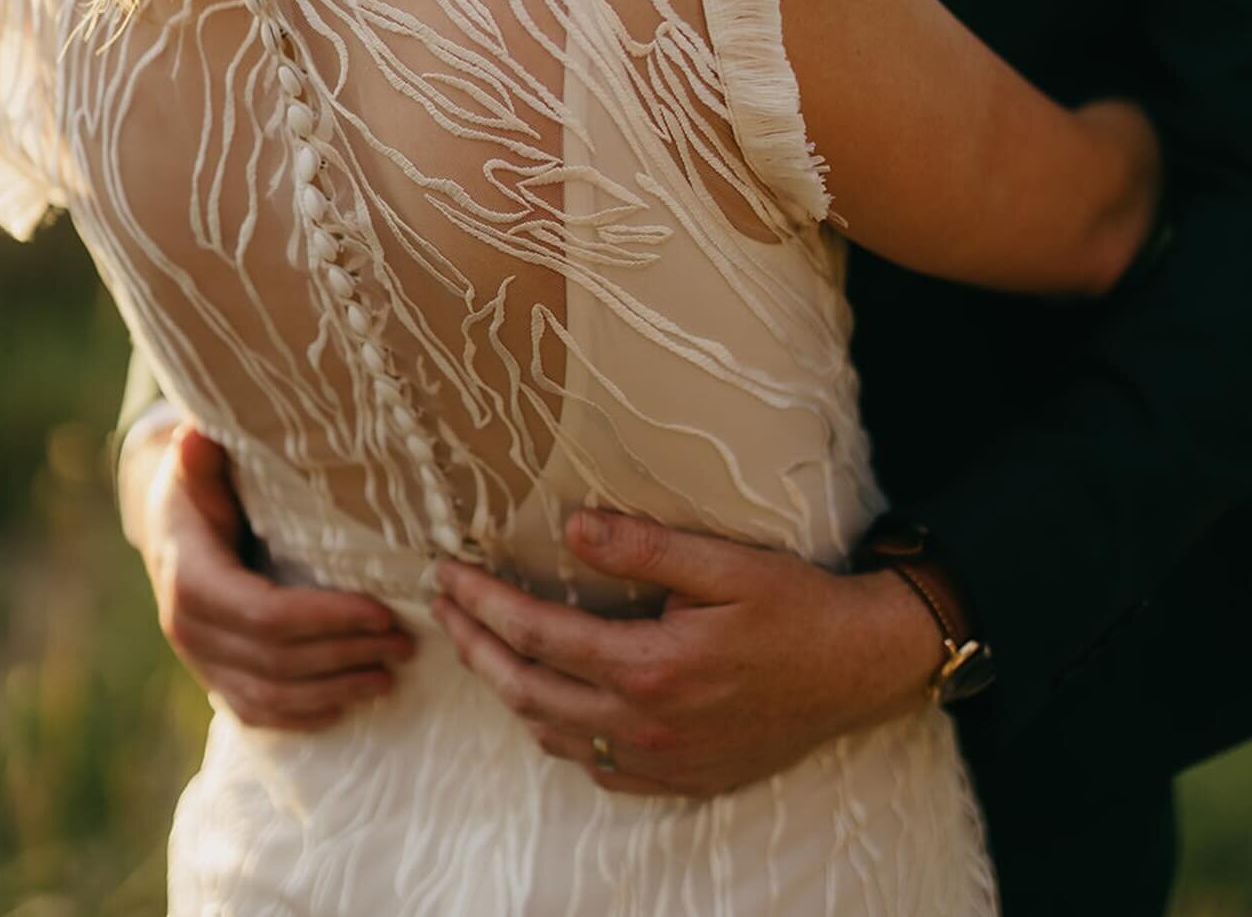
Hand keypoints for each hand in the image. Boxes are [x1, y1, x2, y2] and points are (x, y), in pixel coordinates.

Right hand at [124, 422, 414, 729]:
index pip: (267, 614)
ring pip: (272, 696)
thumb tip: (198, 432)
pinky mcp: (214, 680)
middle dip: (347, 654)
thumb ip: (202, 455)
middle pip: (278, 661)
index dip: (327, 619)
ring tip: (389, 674)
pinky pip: (258, 712)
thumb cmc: (200, 487)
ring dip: (336, 690)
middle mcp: (190, 632)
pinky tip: (345, 705)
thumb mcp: (198, 464)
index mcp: (191, 580)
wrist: (169, 529)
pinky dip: (303, 715)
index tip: (383, 612)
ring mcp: (201, 663)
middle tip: (405, 642)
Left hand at [432, 511, 944, 796]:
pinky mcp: (679, 779)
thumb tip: (571, 527)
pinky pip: (593, 766)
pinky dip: (556, 732)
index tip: (448, 575)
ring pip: (552, 735)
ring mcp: (660, 762)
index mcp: (650, 667)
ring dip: (508, 690)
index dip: (482, 603)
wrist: (861, 669)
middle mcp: (645, 725)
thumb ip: (644, 546)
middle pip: (526, 691)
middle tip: (444, 608)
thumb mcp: (725, 563)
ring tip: (484, 646)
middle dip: (474, 647)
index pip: (536, 634)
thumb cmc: (796, 607)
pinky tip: (551, 703)